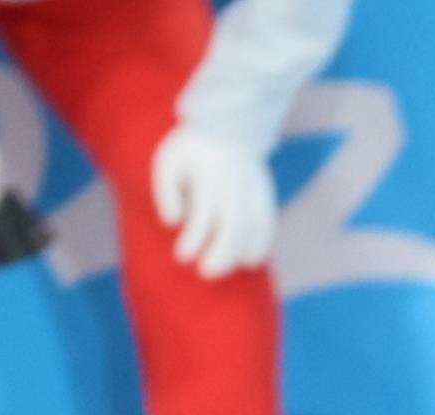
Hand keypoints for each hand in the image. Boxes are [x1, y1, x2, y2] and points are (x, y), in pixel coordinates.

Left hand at [152, 122, 278, 276]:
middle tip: (206, 273)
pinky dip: (261, 243)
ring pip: (254, 227)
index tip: (182, 257)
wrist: (226, 123)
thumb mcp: (168, 162)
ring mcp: (254, 187)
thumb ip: (166, 193)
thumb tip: (173, 223)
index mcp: (208, 175)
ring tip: (227, 268)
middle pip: (234, 226)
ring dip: (241, 253)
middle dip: (221, 254)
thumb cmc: (190, 148)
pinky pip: (268, 222)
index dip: (193, 240)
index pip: (203, 215)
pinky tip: (250, 260)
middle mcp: (235, 183)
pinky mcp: (265, 192)